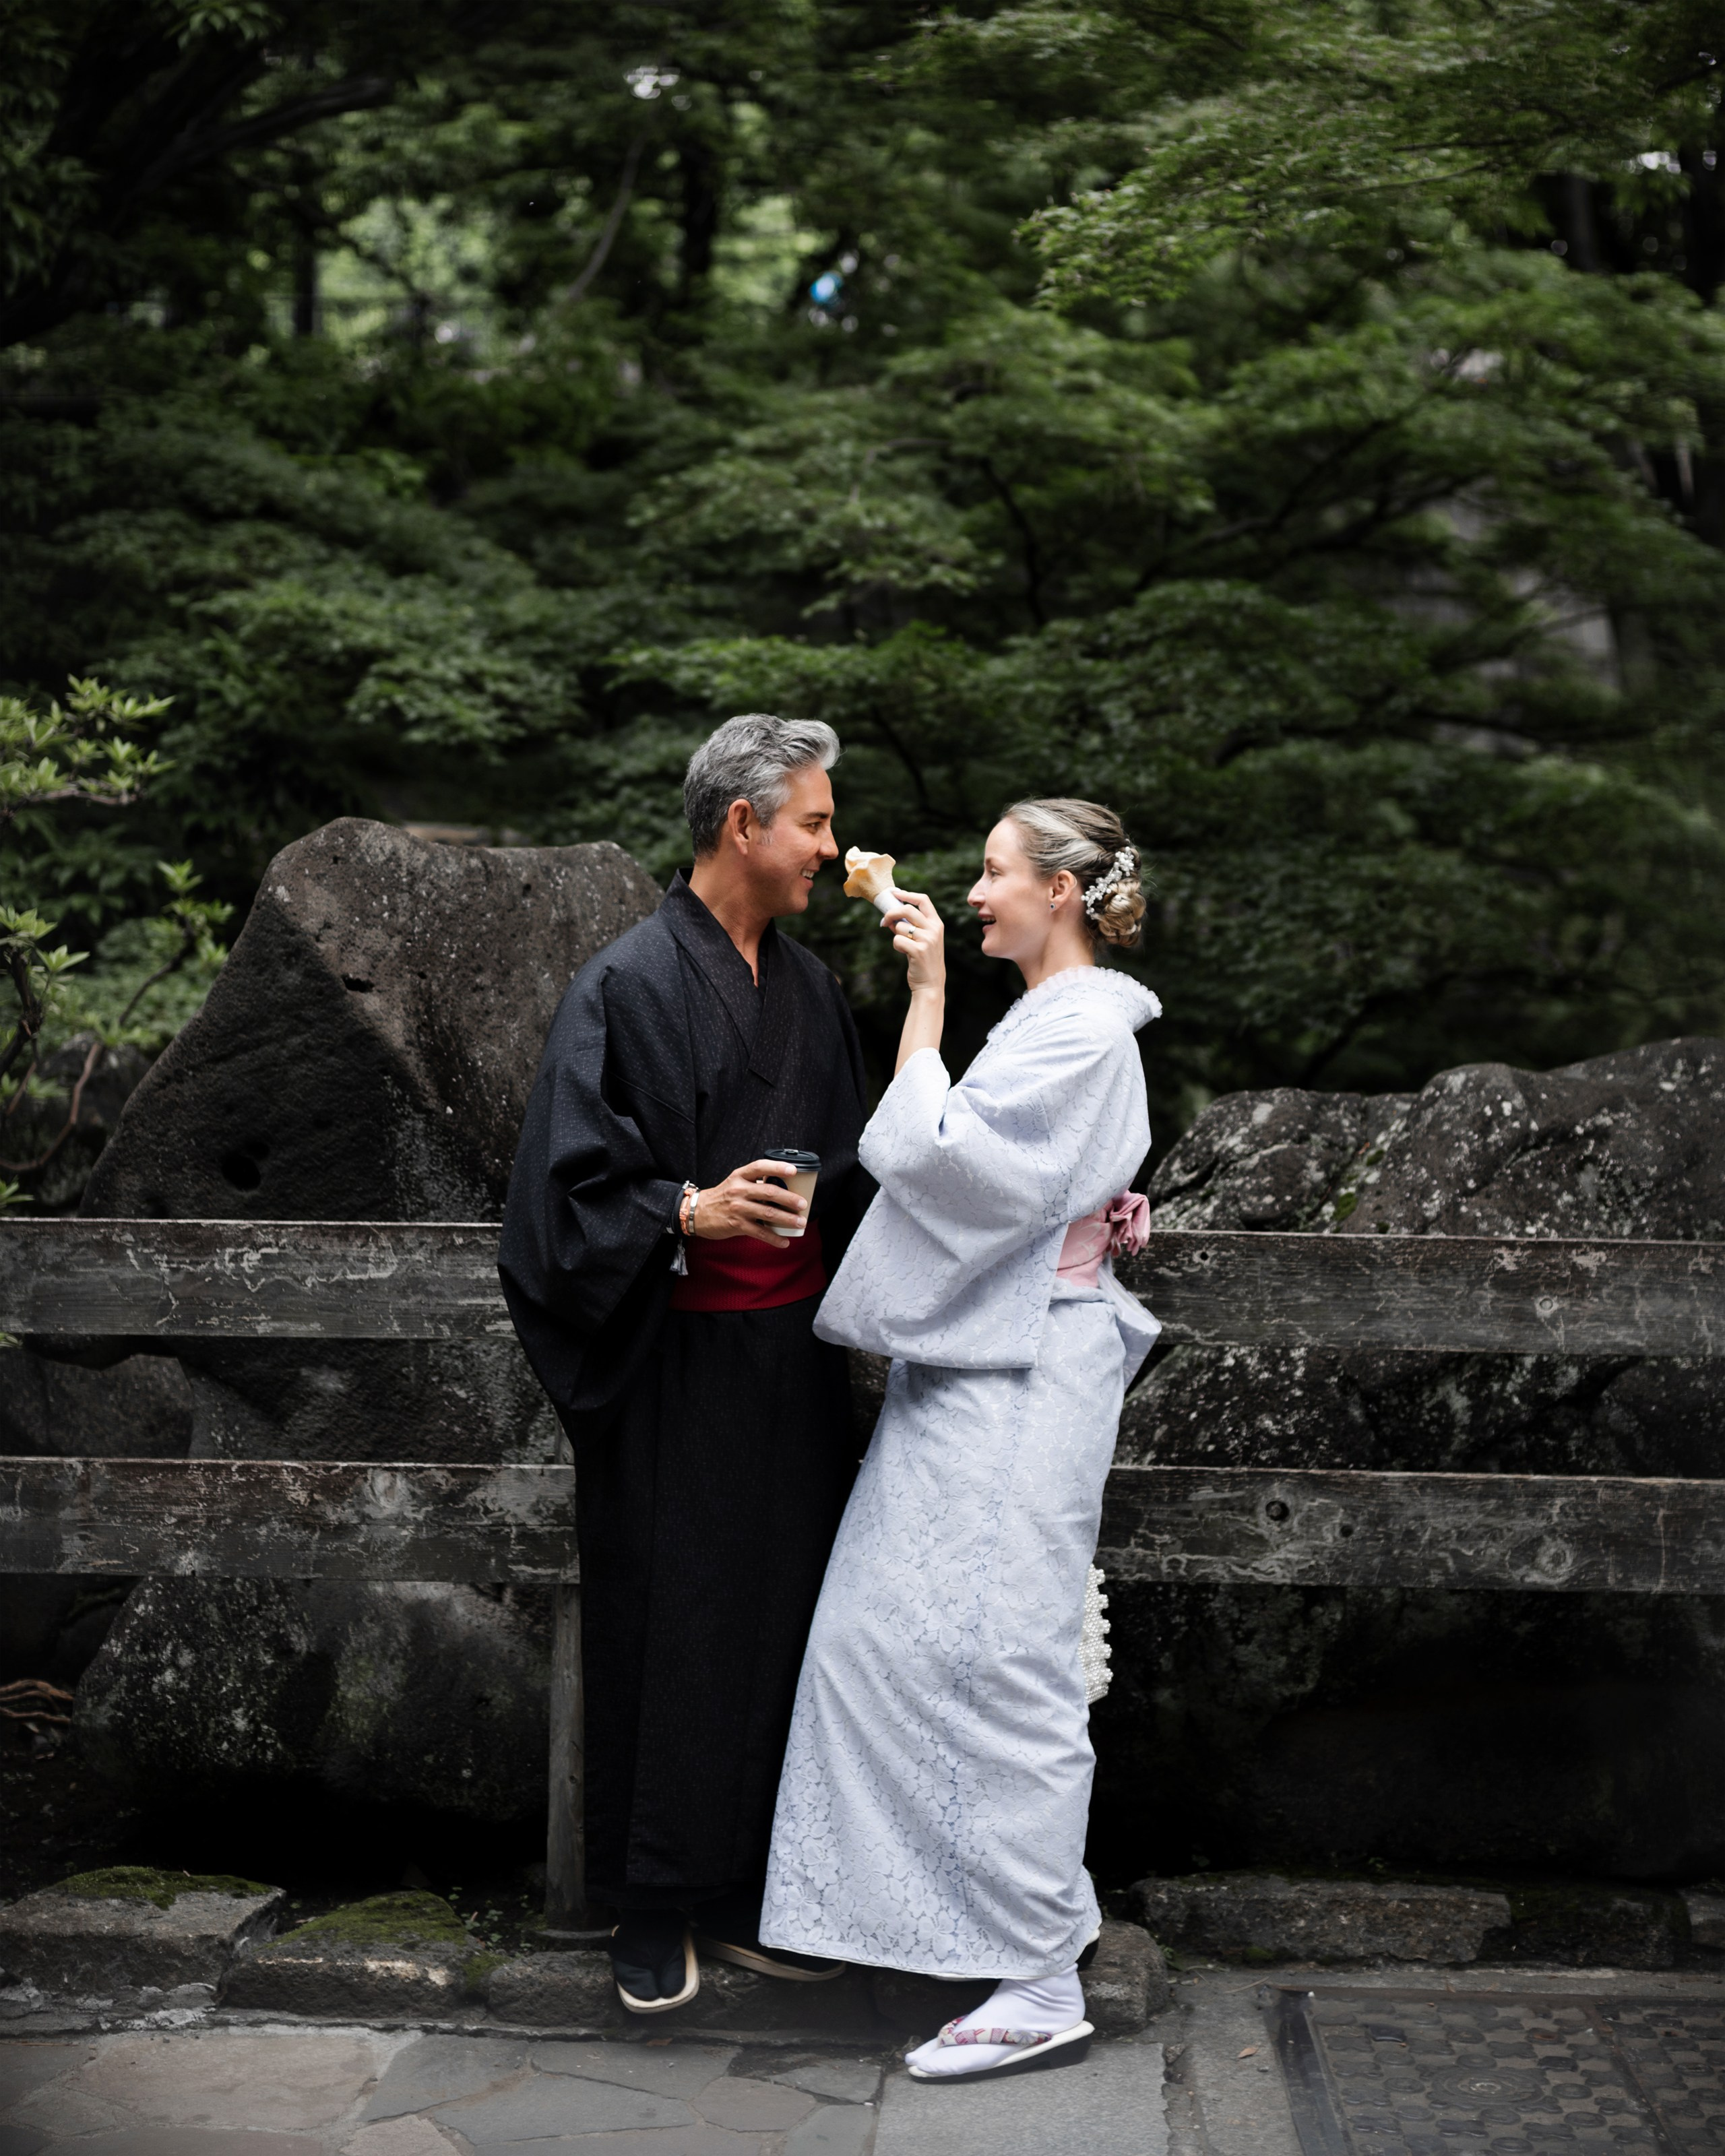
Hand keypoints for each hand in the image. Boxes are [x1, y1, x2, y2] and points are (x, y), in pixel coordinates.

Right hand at [693, 1158, 808, 1245]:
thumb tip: (783, 1187)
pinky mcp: (736, 1225)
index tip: (794, 1170)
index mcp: (740, 1176)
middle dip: (789, 1198)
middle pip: (769, 1192)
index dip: (778, 1167)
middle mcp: (739, 1190)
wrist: (697, 1213)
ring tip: (800, 1223)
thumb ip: (754, 1183)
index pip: (760, 1167)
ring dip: (787, 1219)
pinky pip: (760, 1232)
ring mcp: (738, 1208)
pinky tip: (784, 1242)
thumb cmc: (722, 1197)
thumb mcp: (735, 1182)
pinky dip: (774, 1238)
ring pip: (768, 1213)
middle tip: (803, 1204)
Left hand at [884, 890, 944, 996]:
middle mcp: (934, 929)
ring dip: (896, 935)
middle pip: (908, 909)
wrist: (930, 984)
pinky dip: (896, 946)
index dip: (907, 895)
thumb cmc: (923, 960)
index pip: (923, 900)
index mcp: (936, 924)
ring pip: (900, 926)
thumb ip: (909, 926)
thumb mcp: (921, 940)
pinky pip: (898, 940)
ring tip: (904, 946)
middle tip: (884, 920)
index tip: (894, 893)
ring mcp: (928, 939)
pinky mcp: (918, 950)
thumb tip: (891, 914)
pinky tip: (904, 953)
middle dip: (892, 912)